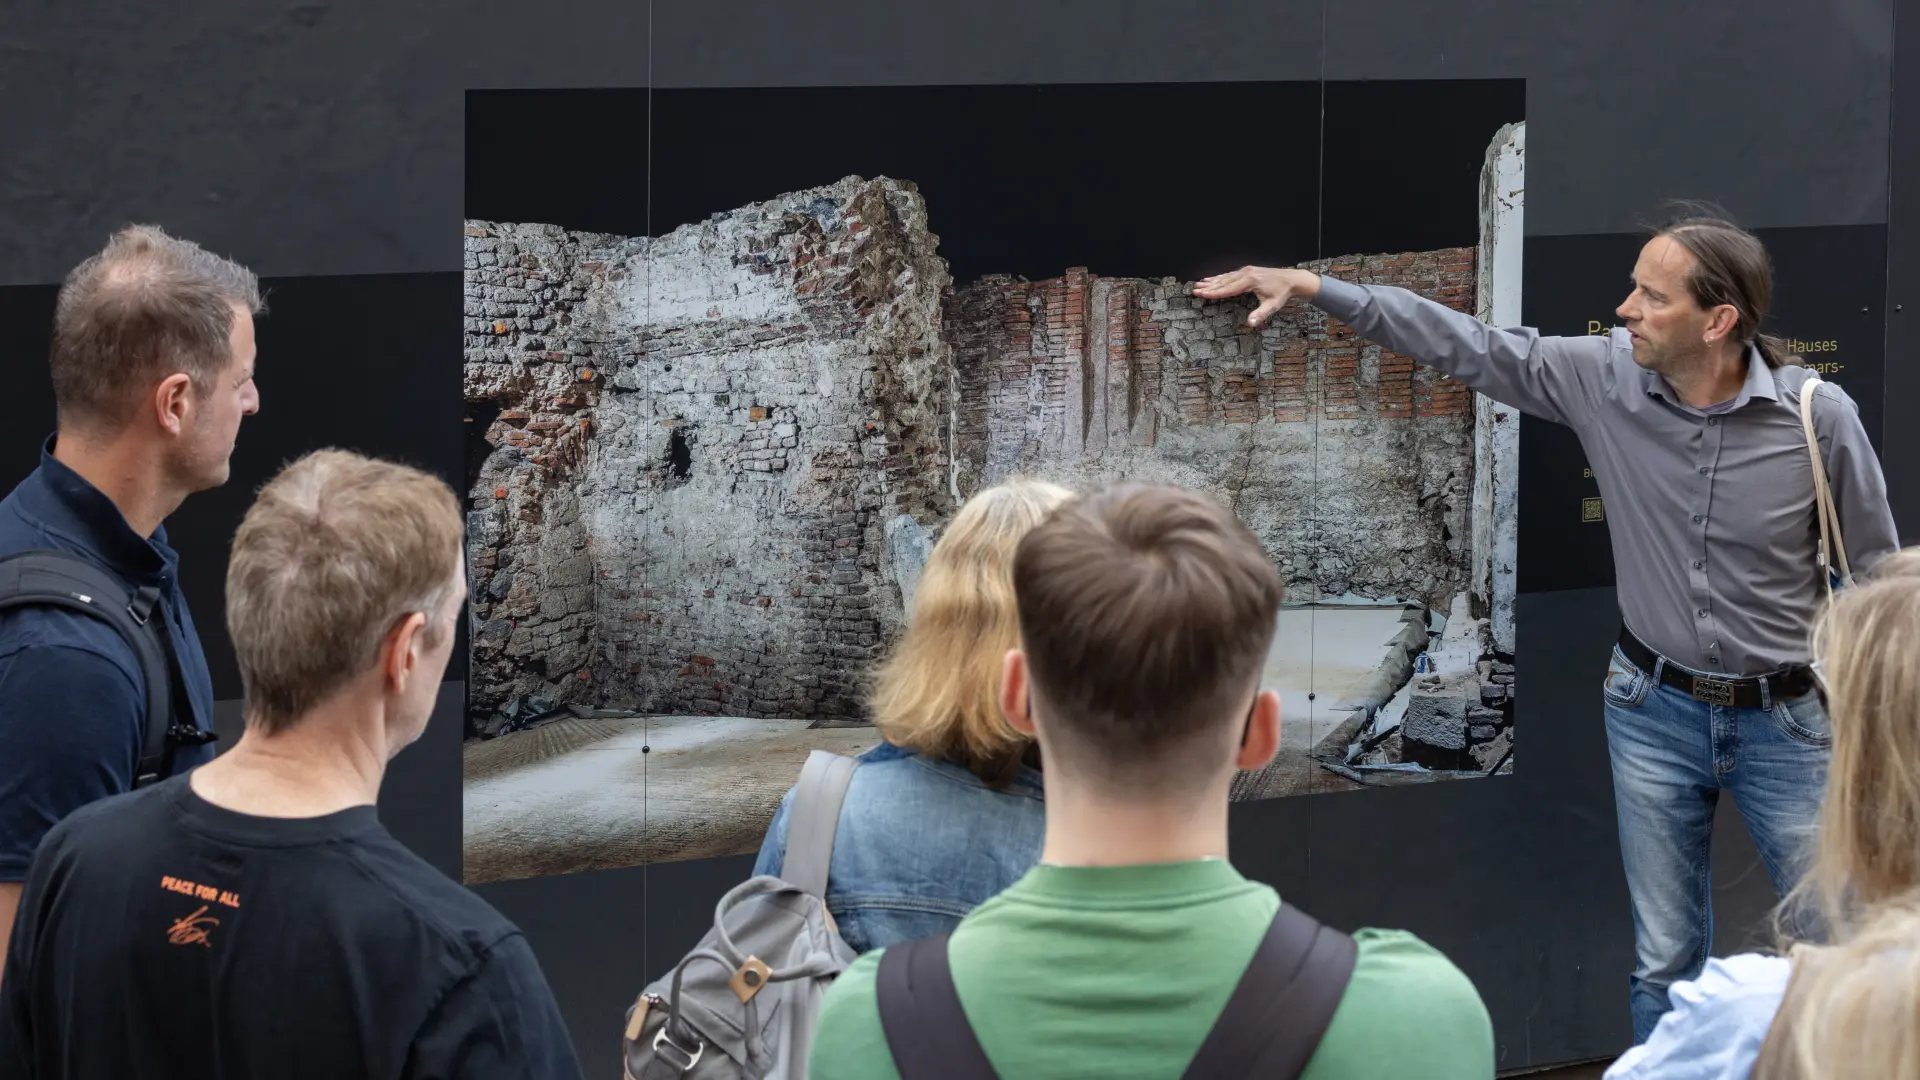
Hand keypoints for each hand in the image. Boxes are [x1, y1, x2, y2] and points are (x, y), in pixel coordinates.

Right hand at [1193, 267, 1319, 327]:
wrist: (1292, 279)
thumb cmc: (1282, 293)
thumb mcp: (1272, 305)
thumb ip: (1260, 314)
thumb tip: (1251, 324)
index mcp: (1249, 281)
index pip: (1227, 289)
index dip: (1213, 293)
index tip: (1200, 294)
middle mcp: (1246, 273)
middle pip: (1223, 281)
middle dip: (1208, 286)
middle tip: (1194, 290)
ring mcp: (1246, 271)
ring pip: (1225, 277)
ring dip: (1212, 281)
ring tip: (1199, 284)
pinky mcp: (1248, 271)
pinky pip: (1231, 275)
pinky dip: (1220, 277)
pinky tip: (1213, 278)